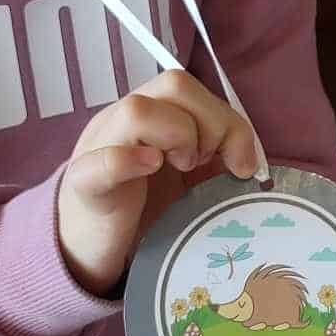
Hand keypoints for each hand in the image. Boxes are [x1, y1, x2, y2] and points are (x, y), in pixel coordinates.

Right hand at [56, 70, 261, 294]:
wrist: (86, 250)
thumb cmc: (141, 209)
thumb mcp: (187, 178)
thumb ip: (215, 159)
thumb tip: (252, 160)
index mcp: (150, 114)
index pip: (192, 86)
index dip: (227, 118)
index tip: (240, 163)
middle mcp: (121, 119)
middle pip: (173, 85)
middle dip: (210, 124)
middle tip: (206, 165)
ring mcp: (98, 147)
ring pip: (137, 110)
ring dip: (178, 137)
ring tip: (182, 170)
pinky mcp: (83, 185)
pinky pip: (100, 162)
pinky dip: (129, 160)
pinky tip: (150, 169)